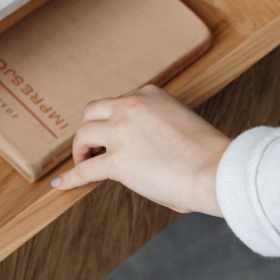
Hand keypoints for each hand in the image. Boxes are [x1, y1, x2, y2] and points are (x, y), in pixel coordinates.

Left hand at [52, 85, 229, 215]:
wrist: (218, 170)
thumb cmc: (209, 155)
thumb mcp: (180, 121)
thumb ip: (156, 126)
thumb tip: (144, 148)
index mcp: (148, 95)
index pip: (118, 102)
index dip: (113, 120)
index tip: (113, 133)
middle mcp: (130, 107)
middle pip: (92, 112)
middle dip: (90, 129)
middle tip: (92, 145)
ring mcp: (120, 132)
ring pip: (83, 135)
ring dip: (80, 149)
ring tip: (83, 161)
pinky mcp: (116, 161)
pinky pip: (85, 169)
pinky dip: (72, 177)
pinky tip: (62, 184)